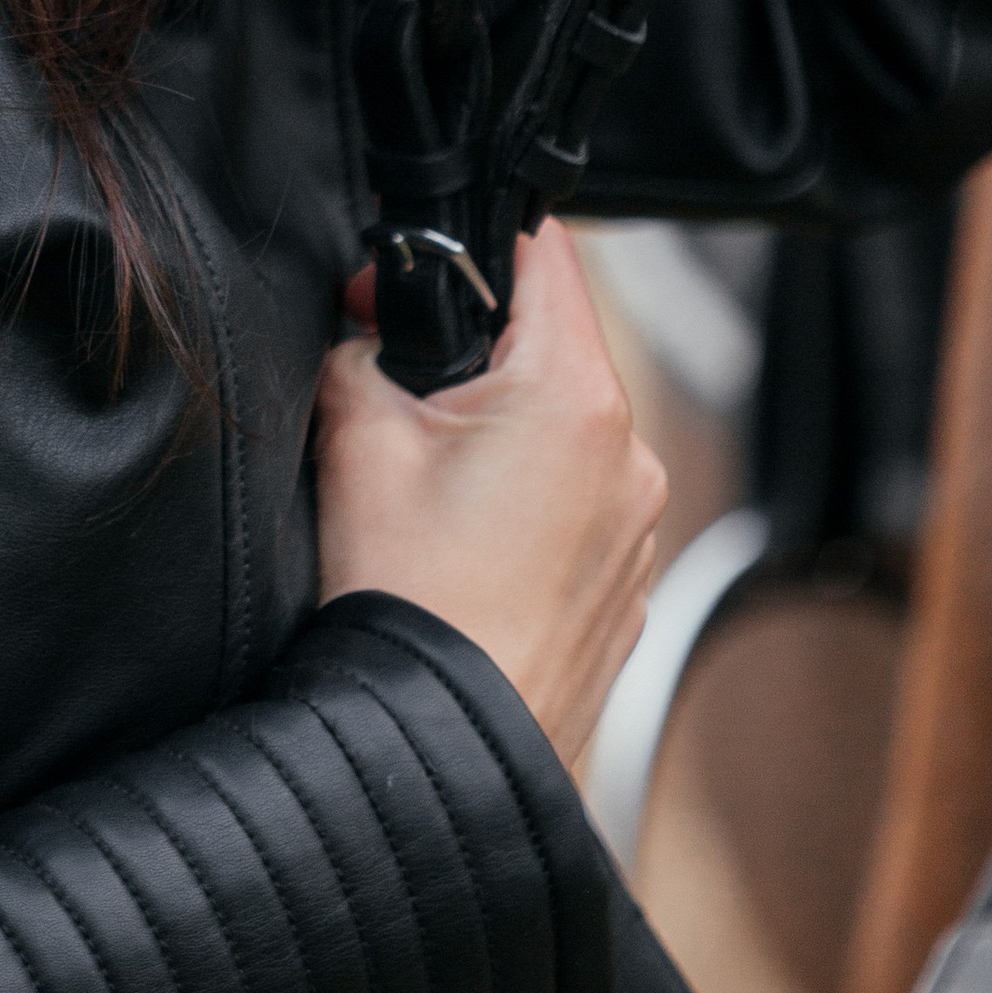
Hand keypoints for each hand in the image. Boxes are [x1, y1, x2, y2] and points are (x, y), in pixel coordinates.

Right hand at [313, 221, 664, 766]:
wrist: (437, 747)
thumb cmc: (408, 604)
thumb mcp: (356, 441)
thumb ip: (358, 354)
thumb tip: (365, 336)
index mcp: (575, 397)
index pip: (547, 258)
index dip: (473, 245)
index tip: (413, 269)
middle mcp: (630, 456)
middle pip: (551, 347)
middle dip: (470, 351)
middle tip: (389, 381)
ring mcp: (636, 526)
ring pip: (562, 430)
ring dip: (497, 432)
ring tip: (421, 484)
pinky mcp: (622, 583)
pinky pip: (575, 504)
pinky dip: (521, 502)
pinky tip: (457, 543)